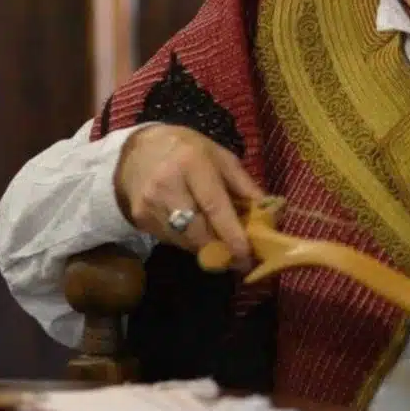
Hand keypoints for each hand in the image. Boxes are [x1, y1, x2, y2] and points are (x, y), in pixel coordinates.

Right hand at [114, 124, 262, 269]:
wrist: (139, 150)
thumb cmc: (189, 152)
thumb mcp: (221, 158)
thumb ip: (245, 185)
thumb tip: (270, 212)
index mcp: (192, 164)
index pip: (213, 206)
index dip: (231, 234)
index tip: (246, 254)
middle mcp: (167, 185)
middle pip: (197, 231)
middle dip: (221, 250)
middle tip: (240, 260)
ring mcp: (150, 204)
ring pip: (185, 241)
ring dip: (207, 248)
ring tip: (222, 245)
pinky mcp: (140, 218)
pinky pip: (172, 240)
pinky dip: (189, 241)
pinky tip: (196, 230)